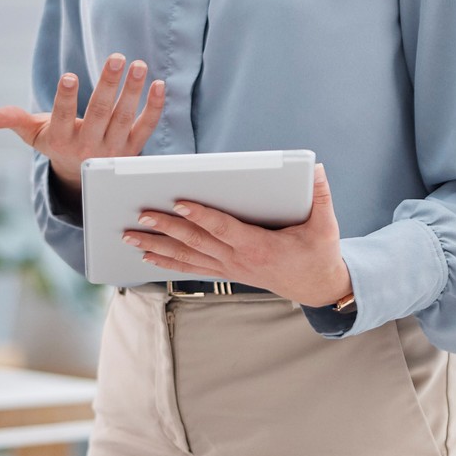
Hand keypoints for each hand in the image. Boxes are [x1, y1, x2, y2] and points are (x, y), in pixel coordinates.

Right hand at [0, 54, 164, 191]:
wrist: (83, 176)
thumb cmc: (56, 143)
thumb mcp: (32, 134)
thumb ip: (14, 121)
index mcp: (62, 139)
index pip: (63, 117)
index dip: (65, 98)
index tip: (68, 76)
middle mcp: (89, 146)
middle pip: (100, 113)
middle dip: (108, 84)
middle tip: (117, 57)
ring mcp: (113, 148)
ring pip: (124, 117)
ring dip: (132, 91)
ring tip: (139, 65)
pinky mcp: (133, 148)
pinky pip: (146, 126)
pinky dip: (154, 108)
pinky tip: (159, 85)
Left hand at [126, 164, 351, 307]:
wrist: (317, 288)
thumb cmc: (319, 254)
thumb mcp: (325, 226)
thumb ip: (320, 196)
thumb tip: (316, 168)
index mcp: (258, 247)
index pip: (223, 228)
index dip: (200, 216)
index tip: (179, 202)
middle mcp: (238, 260)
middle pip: (195, 242)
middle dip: (166, 227)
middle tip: (141, 214)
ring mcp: (229, 269)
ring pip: (186, 257)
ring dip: (157, 246)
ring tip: (130, 236)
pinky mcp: (226, 273)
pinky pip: (190, 268)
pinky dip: (166, 261)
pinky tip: (146, 255)